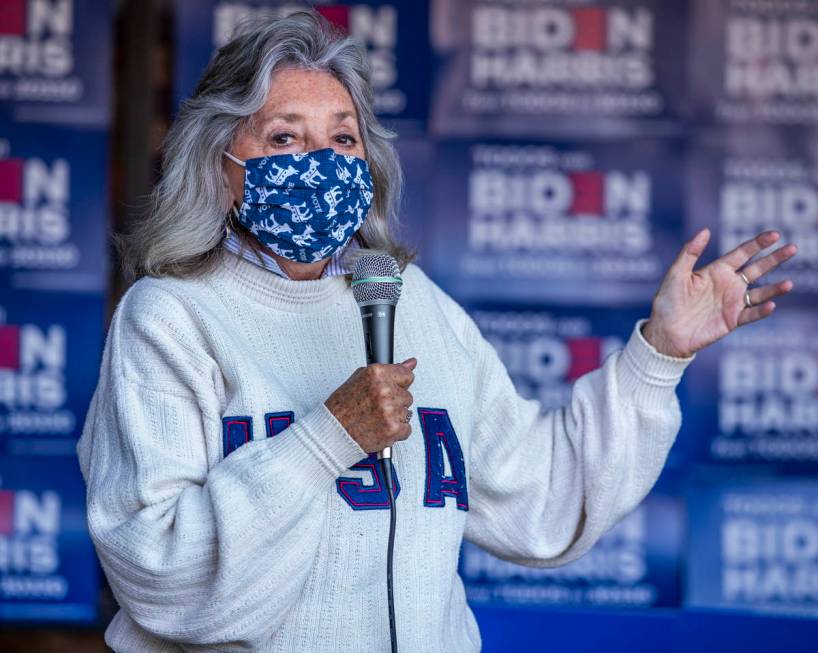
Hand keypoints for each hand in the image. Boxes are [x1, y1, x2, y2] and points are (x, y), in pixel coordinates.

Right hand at [325, 358, 416, 452]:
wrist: (332, 432)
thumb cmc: (342, 407)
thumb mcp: (361, 379)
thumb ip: (389, 370)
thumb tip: (411, 363)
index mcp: (377, 374)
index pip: (407, 374)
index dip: (399, 383)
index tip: (393, 389)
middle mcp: (384, 390)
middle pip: (407, 395)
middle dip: (395, 401)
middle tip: (377, 406)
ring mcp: (390, 410)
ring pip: (407, 412)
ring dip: (395, 416)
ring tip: (376, 417)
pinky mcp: (393, 429)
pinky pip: (407, 428)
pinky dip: (396, 431)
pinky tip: (381, 427)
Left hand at [642, 229, 797, 357]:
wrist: (665, 331)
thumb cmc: (668, 301)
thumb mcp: (676, 274)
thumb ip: (690, 252)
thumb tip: (705, 230)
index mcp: (717, 271)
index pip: (742, 253)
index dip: (758, 244)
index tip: (774, 234)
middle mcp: (728, 285)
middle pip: (757, 269)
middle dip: (775, 259)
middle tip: (793, 248)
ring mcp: (732, 303)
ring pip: (760, 292)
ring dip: (774, 289)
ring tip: (788, 284)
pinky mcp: (732, 320)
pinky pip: (751, 314)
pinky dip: (761, 310)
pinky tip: (770, 305)